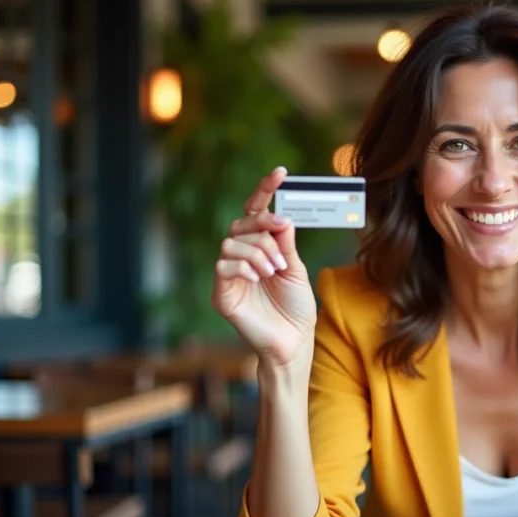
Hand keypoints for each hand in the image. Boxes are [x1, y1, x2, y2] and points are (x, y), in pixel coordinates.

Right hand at [211, 166, 316, 369]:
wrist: (294, 342)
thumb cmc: (296, 308)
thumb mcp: (295, 268)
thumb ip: (285, 243)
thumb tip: (281, 215)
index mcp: (260, 248)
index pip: (256, 212)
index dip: (264, 191)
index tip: (280, 173)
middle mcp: (242, 257)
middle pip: (241, 223)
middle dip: (263, 227)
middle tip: (281, 243)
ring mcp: (229, 275)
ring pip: (231, 243)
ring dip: (258, 252)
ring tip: (274, 271)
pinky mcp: (221, 294)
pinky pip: (222, 267)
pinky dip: (243, 267)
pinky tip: (257, 278)